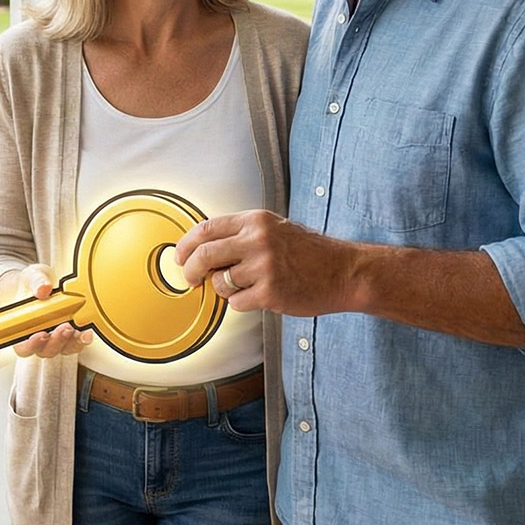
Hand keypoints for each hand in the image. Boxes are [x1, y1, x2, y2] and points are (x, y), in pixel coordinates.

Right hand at [6, 264, 94, 357]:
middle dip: (56, 341)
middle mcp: (39, 338)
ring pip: (63, 349)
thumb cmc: (33, 283)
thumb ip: (36, 282)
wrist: (45, 281)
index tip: (41, 334)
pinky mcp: (71, 334)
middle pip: (45, 350)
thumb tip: (43, 288)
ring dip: (71, 341)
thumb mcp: (31, 277)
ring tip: (76, 326)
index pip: (22, 347)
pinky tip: (87, 330)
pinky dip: (83, 339)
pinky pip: (77, 342)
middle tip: (64, 327)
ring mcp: (56, 337)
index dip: (31, 345)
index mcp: (23, 328)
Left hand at [174, 209, 363, 315]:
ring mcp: (264, 267)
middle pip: (204, 255)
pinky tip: (259, 296)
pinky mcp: (270, 292)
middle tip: (190, 279)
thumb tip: (202, 249)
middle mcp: (258, 240)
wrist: (344, 271)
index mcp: (256, 220)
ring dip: (225, 289)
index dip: (186, 245)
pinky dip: (241, 303)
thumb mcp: (275, 228)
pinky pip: (237, 302)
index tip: (180, 257)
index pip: (206, 229)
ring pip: (220, 283)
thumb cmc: (309, 252)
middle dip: (190, 270)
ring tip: (245, 286)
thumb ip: (241, 234)